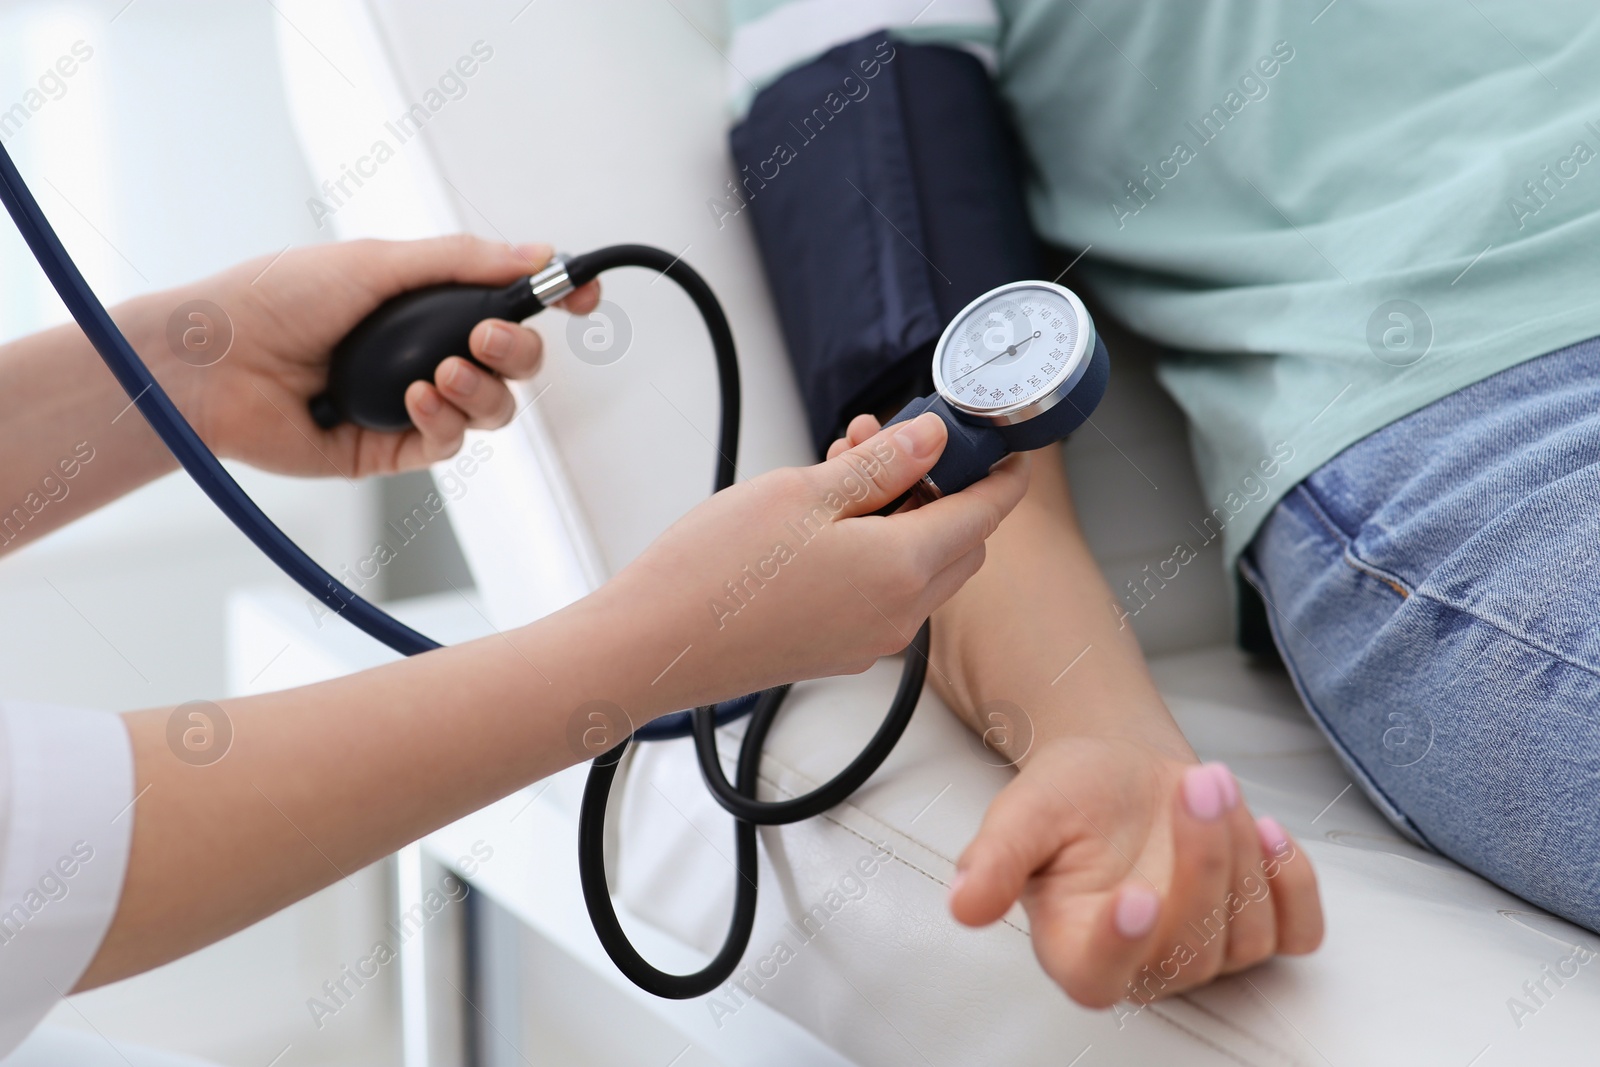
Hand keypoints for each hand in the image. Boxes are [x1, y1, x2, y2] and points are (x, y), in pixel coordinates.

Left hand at [145, 235, 598, 476]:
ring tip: (441, 372)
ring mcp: (413, 403)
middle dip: (517, 348)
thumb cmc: (278, 298)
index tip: (582, 295)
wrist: (214, 362)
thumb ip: (464, 261)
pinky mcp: (393, 449)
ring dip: (482, 390)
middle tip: (485, 335)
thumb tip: (539, 253)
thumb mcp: (378, 261)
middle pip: (515, 360)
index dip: (553, 299)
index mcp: (427, 301)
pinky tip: (414, 398)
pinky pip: (450, 442)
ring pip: (493, 409)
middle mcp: (428, 351)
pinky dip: (444, 418)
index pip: (509, 302)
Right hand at [601, 413, 1029, 713]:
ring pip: (920, 568)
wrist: (653, 647)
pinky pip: (884, 594)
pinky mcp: (839, 651)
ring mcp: (870, 640)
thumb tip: (935, 440)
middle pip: (960, 542)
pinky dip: (877, 552)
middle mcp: (899, 615)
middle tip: (889, 441)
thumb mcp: (806, 492)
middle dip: (939, 487)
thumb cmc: (715, 572)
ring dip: (903, 516)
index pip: (985, 513)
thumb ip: (882, 465)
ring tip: (842, 469)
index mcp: (903, 569)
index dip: (999, 473)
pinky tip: (827, 520)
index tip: (1002, 445)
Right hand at [949, 738, 1323, 1009]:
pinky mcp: (1257, 927)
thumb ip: (993, 860)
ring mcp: (1207, 953)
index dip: (1122, 948)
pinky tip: (1269, 832)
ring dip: (1241, 853)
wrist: (1124, 772)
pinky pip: (1299, 933)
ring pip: (1247, 936)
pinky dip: (1295, 885)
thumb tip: (963, 905)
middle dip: (1202, 857)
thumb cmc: (1071, 796)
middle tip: (1195, 783)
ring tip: (1209, 783)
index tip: (1134, 894)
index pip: (1100, 978)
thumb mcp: (1022, 812)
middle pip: (1192, 949)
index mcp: (1076, 947)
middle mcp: (1145, 964)